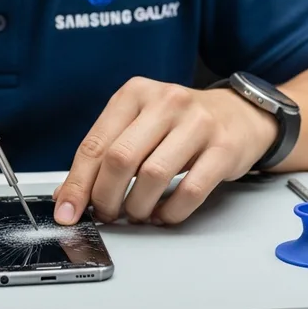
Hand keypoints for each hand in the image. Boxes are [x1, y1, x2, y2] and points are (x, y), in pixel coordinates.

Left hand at [53, 77, 277, 225]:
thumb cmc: (182, 123)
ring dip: (137, 207)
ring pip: (152, 177)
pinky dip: (170, 212)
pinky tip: (163, 214)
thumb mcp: (140, 125)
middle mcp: (166, 102)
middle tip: (107, 214)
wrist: (240, 114)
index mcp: (135, 94)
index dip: (77, 184)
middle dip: (106, 198)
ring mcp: (197, 123)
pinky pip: (190, 191)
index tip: (67, 211)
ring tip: (137, 214)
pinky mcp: (223, 148)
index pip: (95, 144)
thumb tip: (69, 196)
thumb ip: (106, 154)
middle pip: (120, 159)